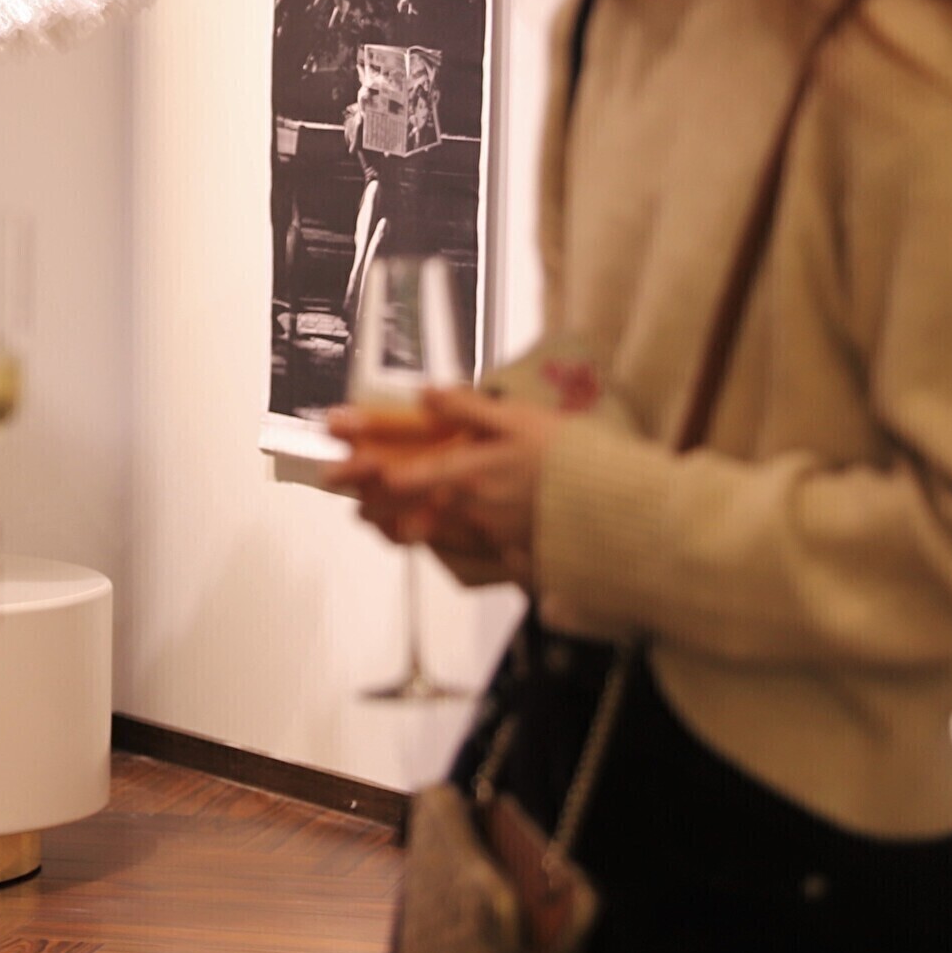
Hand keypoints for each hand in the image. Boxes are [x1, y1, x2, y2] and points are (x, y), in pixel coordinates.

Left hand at [325, 386, 558, 591]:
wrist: (614, 505)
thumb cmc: (566, 454)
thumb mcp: (518, 418)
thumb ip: (466, 408)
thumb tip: (423, 394)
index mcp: (468, 472)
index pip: (404, 475)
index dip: (365, 474)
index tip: (337, 470)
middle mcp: (470, 510)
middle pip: (408, 513)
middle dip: (377, 511)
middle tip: (358, 510)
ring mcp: (488, 539)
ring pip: (432, 537)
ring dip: (403, 530)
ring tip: (387, 525)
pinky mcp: (509, 558)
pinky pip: (466, 557)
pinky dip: (443, 549)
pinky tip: (438, 543)